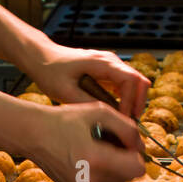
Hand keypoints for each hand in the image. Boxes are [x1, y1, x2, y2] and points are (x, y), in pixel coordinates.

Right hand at [26, 101, 145, 181]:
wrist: (34, 135)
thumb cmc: (65, 120)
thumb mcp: (100, 112)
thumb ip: (127, 128)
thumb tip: (141, 147)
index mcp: (96, 160)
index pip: (138, 169)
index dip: (136, 154)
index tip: (125, 143)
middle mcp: (91, 181)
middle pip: (129, 177)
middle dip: (125, 161)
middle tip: (109, 144)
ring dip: (115, 170)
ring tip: (98, 152)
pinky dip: (103, 177)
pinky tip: (89, 162)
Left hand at [29, 41, 149, 118]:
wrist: (42, 58)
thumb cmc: (50, 71)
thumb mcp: (64, 91)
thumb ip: (86, 103)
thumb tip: (106, 117)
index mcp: (101, 63)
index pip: (130, 80)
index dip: (130, 102)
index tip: (122, 119)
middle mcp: (110, 61)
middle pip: (139, 80)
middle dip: (138, 103)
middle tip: (129, 123)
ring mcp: (110, 66)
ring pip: (136, 83)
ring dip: (134, 102)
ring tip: (124, 121)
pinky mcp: (107, 72)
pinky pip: (125, 86)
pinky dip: (126, 100)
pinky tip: (116, 114)